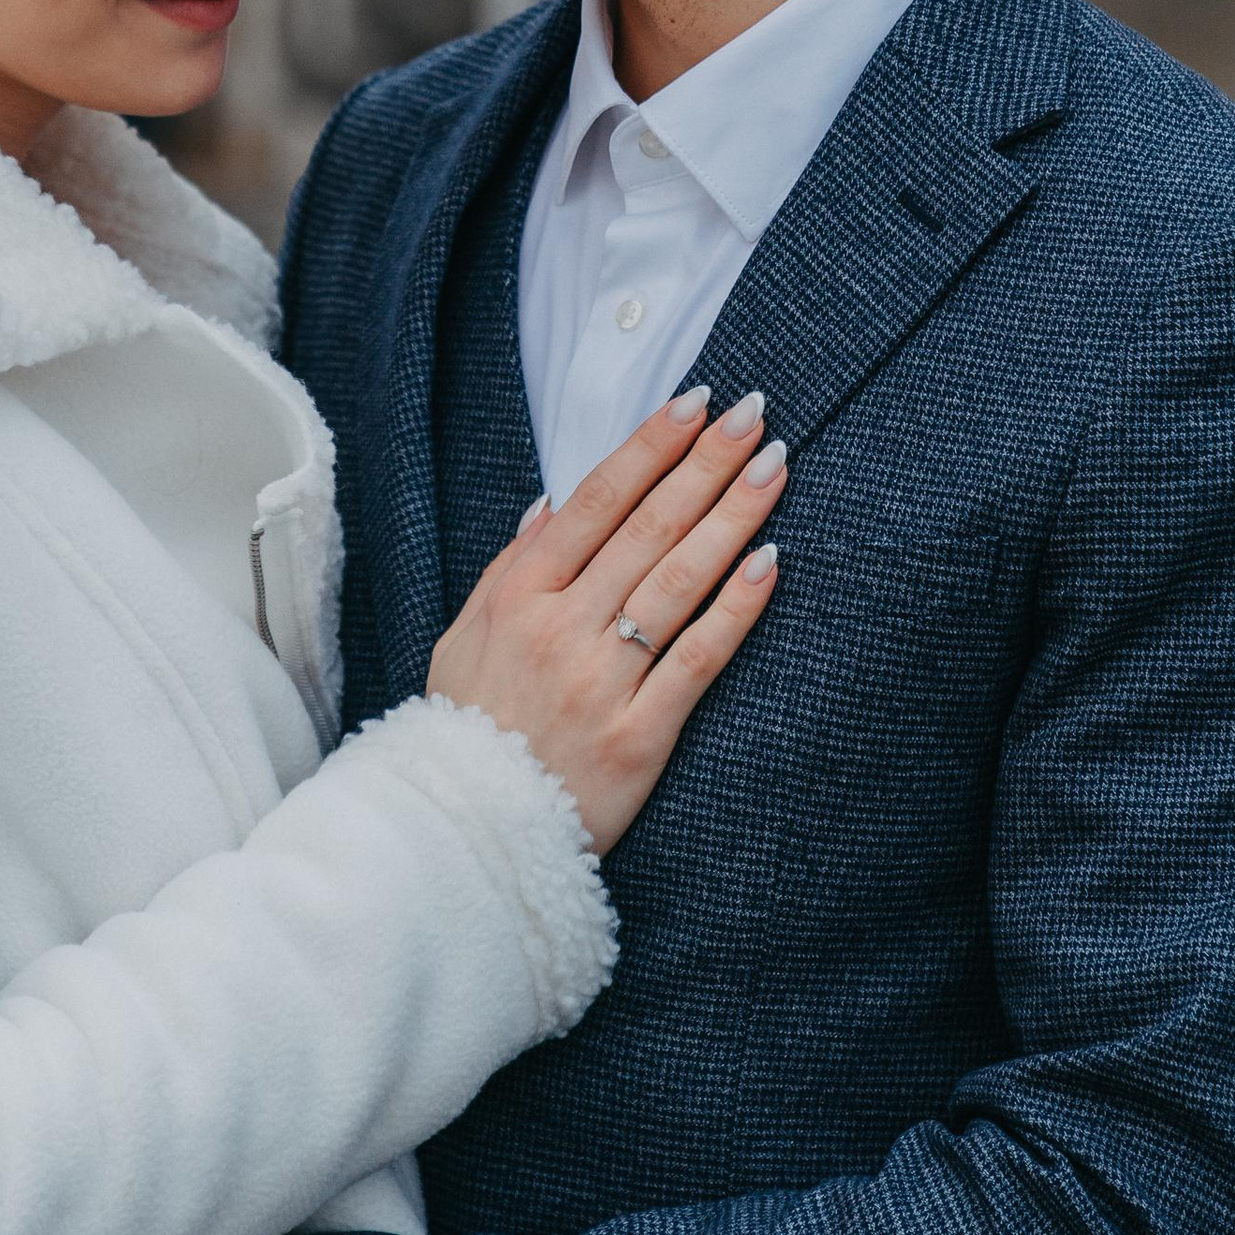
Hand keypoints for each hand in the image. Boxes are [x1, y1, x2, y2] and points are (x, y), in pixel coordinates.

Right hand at [427, 385, 784, 851]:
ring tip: (774, 466)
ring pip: (680, 580)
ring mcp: (602, 681)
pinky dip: (738, 608)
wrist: (466, 833)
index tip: (694, 401)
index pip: (596, 502)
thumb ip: (507, 569)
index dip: (650, 447)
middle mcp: (560, 629)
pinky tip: (772, 562)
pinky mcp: (640, 736)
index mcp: (517, 597)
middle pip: (648, 528)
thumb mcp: (460, 640)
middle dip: (706, 462)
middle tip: (755, 415)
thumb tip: (551, 505)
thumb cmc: (465, 731)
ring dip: (733, 516)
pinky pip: (699, 659)